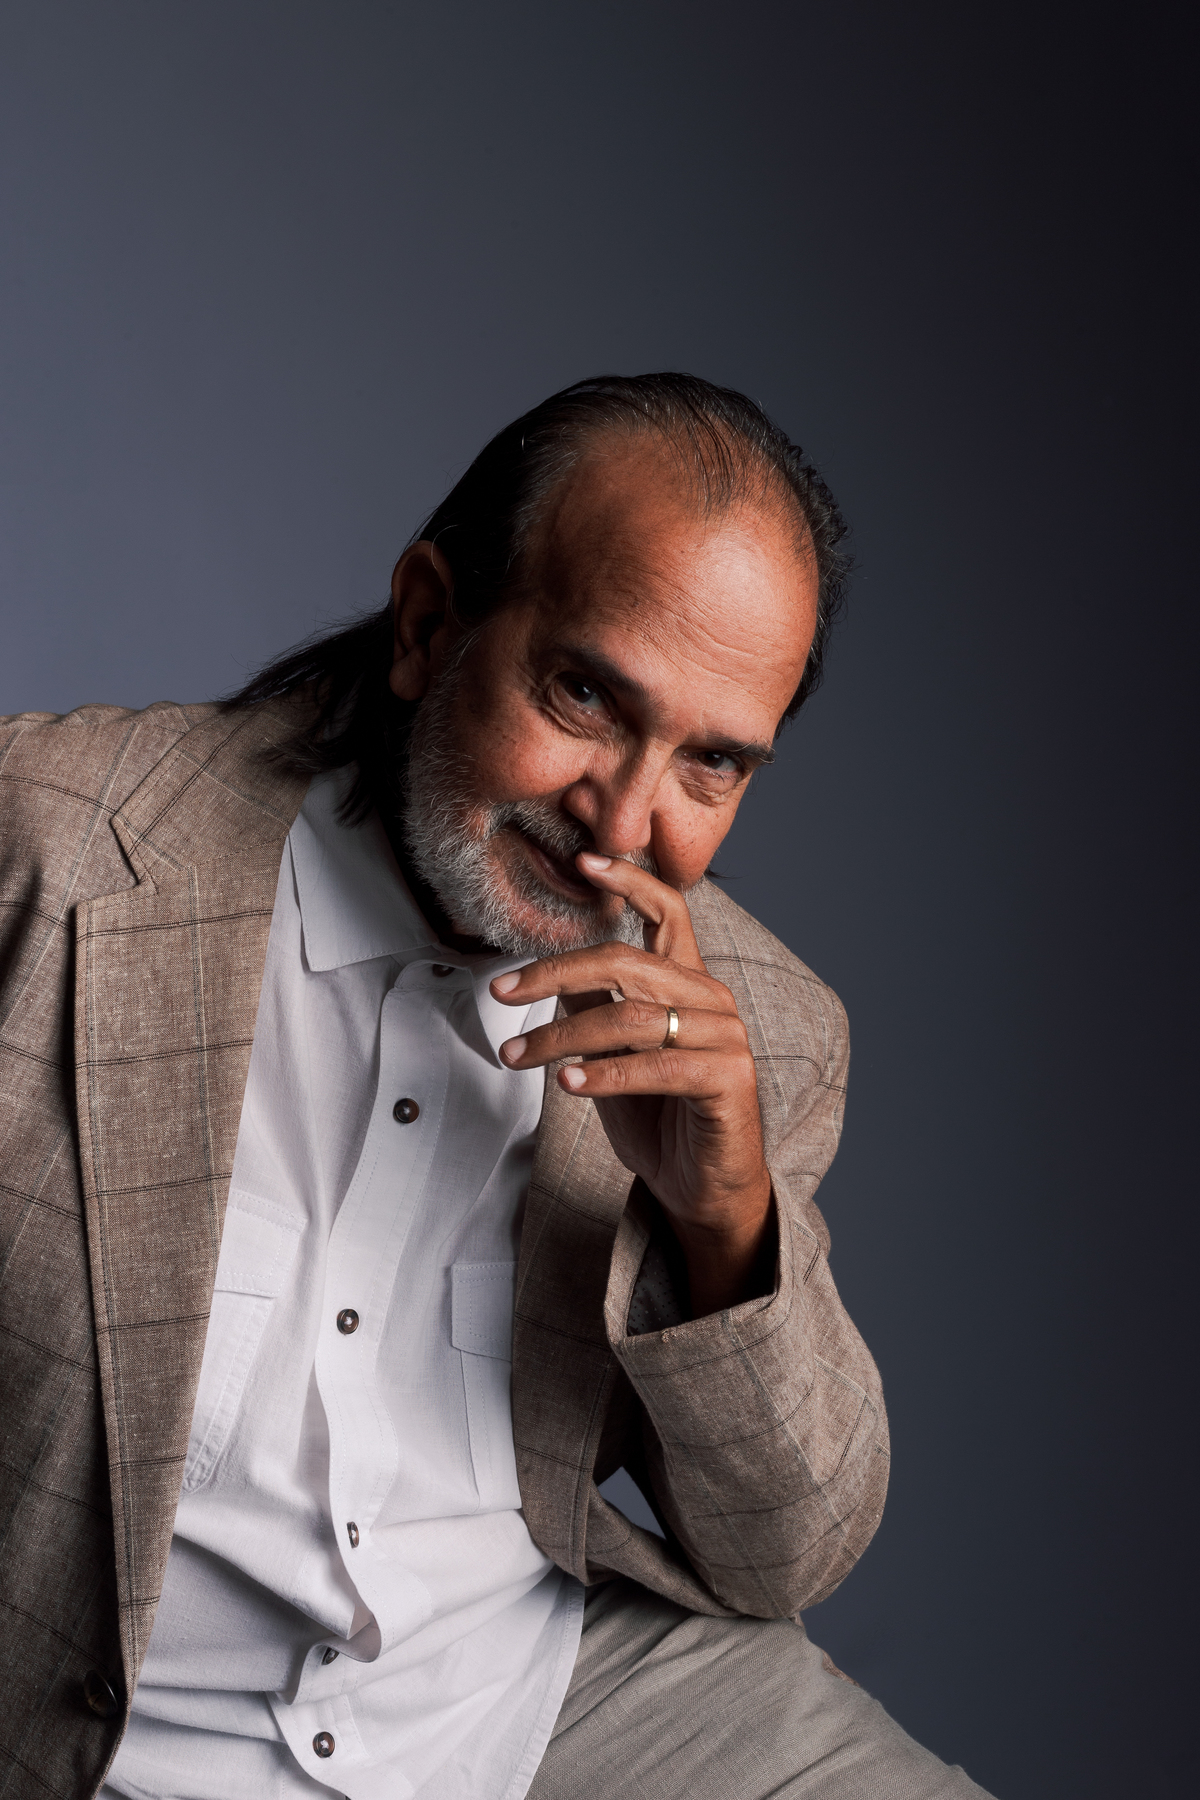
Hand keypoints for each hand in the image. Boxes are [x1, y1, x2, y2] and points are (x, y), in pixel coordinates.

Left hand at [490, 853, 773, 1316]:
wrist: (702, 1190)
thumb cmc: (658, 1121)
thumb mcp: (611, 1057)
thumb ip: (595, 1010)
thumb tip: (554, 976)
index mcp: (688, 982)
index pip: (668, 910)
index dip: (629, 879)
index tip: (585, 860)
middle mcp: (711, 999)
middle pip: (627, 961)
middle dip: (554, 973)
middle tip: (500, 992)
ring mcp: (726, 1037)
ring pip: (630, 1017)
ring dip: (562, 1037)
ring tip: (517, 1056)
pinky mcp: (729, 1078)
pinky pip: (656, 1066)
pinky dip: (603, 1075)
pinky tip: (566, 1085)